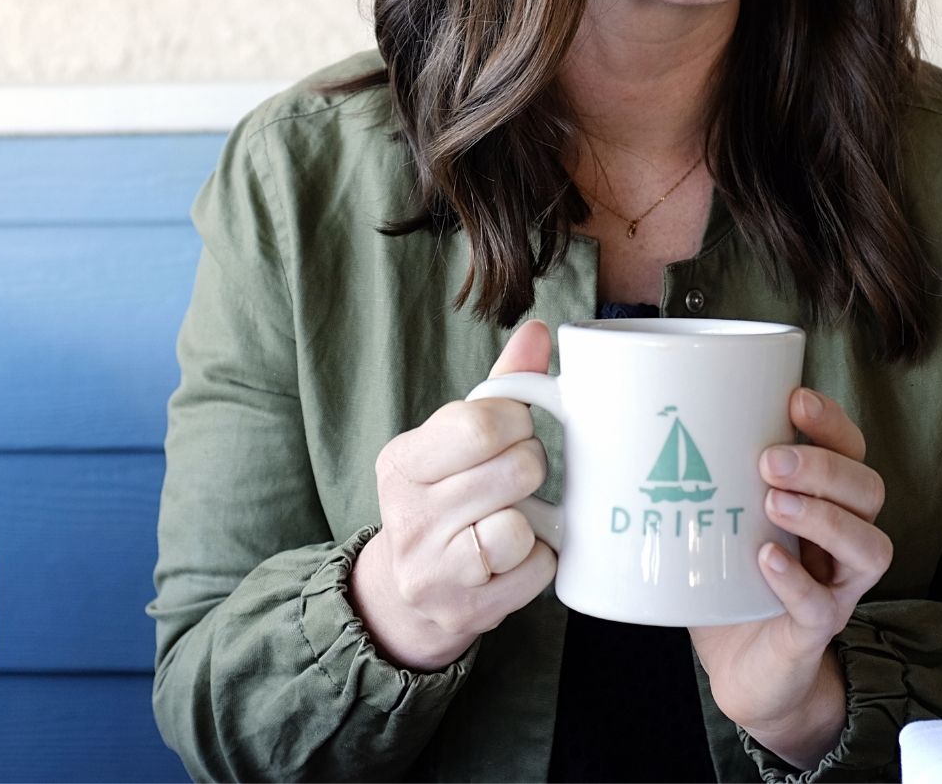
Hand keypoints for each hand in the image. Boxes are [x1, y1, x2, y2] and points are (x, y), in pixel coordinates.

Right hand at [350, 321, 558, 669]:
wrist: (408, 595)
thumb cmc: (445, 499)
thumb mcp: (454, 441)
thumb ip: (499, 386)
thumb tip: (537, 331)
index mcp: (401, 462)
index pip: (479, 424)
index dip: (517, 421)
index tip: (515, 429)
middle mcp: (408, 516)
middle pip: (516, 470)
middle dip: (532, 467)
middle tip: (518, 477)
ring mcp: (433, 570)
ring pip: (522, 527)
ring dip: (535, 520)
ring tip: (515, 518)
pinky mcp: (465, 612)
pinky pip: (536, 570)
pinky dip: (540, 560)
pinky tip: (515, 558)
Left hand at [689, 387, 892, 767]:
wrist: (742, 670)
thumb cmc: (728, 584)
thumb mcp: (713, 520)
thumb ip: (688, 478)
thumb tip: (620, 420)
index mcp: (823, 502)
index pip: (851, 450)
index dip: (832, 421)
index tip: (795, 399)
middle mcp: (842, 541)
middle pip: (869, 489)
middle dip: (825, 467)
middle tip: (770, 460)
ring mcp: (836, 588)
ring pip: (869, 546)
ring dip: (824, 517)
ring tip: (773, 504)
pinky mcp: (815, 632)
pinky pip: (823, 606)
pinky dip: (796, 580)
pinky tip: (767, 560)